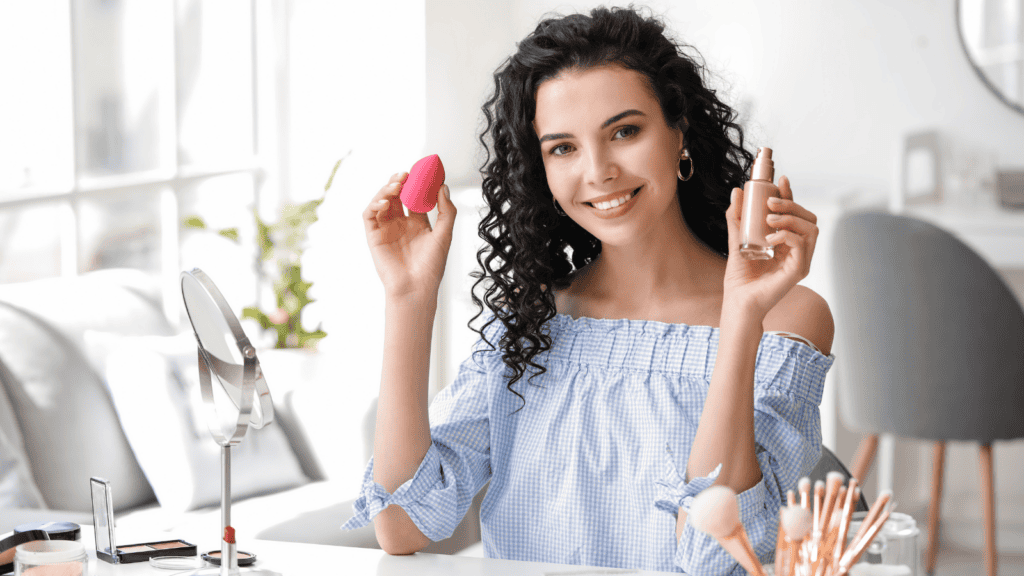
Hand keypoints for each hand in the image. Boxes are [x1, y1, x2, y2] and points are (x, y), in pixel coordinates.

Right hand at [362, 172, 456, 301]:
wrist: (416, 288)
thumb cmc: (431, 267)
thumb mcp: (444, 235)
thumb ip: (446, 211)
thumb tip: (443, 187)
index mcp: (418, 224)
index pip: (415, 197)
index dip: (418, 184)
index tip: (424, 171)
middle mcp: (401, 224)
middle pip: (397, 196)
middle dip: (400, 182)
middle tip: (407, 173)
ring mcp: (386, 229)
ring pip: (382, 201)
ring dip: (387, 189)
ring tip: (397, 183)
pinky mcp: (374, 236)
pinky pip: (370, 215)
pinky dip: (375, 204)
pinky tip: (385, 202)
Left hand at [722, 176, 818, 320]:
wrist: (738, 300)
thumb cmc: (740, 276)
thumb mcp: (736, 239)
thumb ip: (737, 217)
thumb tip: (737, 191)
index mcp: (787, 241)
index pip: (795, 213)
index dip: (791, 195)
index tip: (781, 180)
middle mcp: (798, 250)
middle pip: (808, 218)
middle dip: (791, 204)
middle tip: (769, 203)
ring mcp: (801, 260)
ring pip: (811, 229)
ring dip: (791, 218)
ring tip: (769, 219)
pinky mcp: (799, 271)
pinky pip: (802, 246)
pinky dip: (788, 235)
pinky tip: (771, 237)